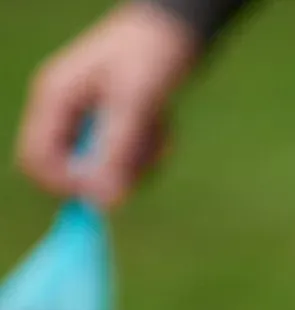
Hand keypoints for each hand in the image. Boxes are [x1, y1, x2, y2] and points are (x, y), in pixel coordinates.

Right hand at [15, 2, 200, 208]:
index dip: (66, 185)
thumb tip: (103, 205)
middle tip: (141, 154)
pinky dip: (144, 156)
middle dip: (108, 175)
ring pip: (102, 174)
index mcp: (53, 99)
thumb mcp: (135, 104)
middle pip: (70, 174)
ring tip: (156, 131)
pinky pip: (121, 165)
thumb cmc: (149, 55)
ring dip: (135, 164)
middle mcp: (62, 113)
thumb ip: (117, 153)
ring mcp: (84, 122)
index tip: (107, 190)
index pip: (34, 161)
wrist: (172, 31)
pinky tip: (158, 128)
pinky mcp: (107, 130)